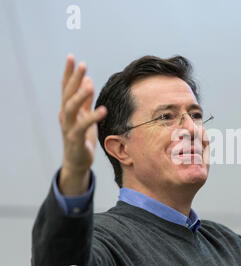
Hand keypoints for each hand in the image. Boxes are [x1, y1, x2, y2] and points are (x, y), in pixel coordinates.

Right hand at [58, 55, 106, 194]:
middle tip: (82, 65)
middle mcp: (65, 116)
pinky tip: (103, 110)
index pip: (66, 87)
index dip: (69, 73)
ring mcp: (68, 127)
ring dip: (80, 95)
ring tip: (90, 84)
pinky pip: (83, 126)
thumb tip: (88, 80)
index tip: (72, 57)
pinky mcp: (75, 139)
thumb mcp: (85, 116)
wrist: (77, 161)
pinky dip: (92, 117)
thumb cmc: (82, 137)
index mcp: (68, 109)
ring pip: (70, 108)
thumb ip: (85, 100)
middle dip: (74, 79)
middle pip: (67, 94)